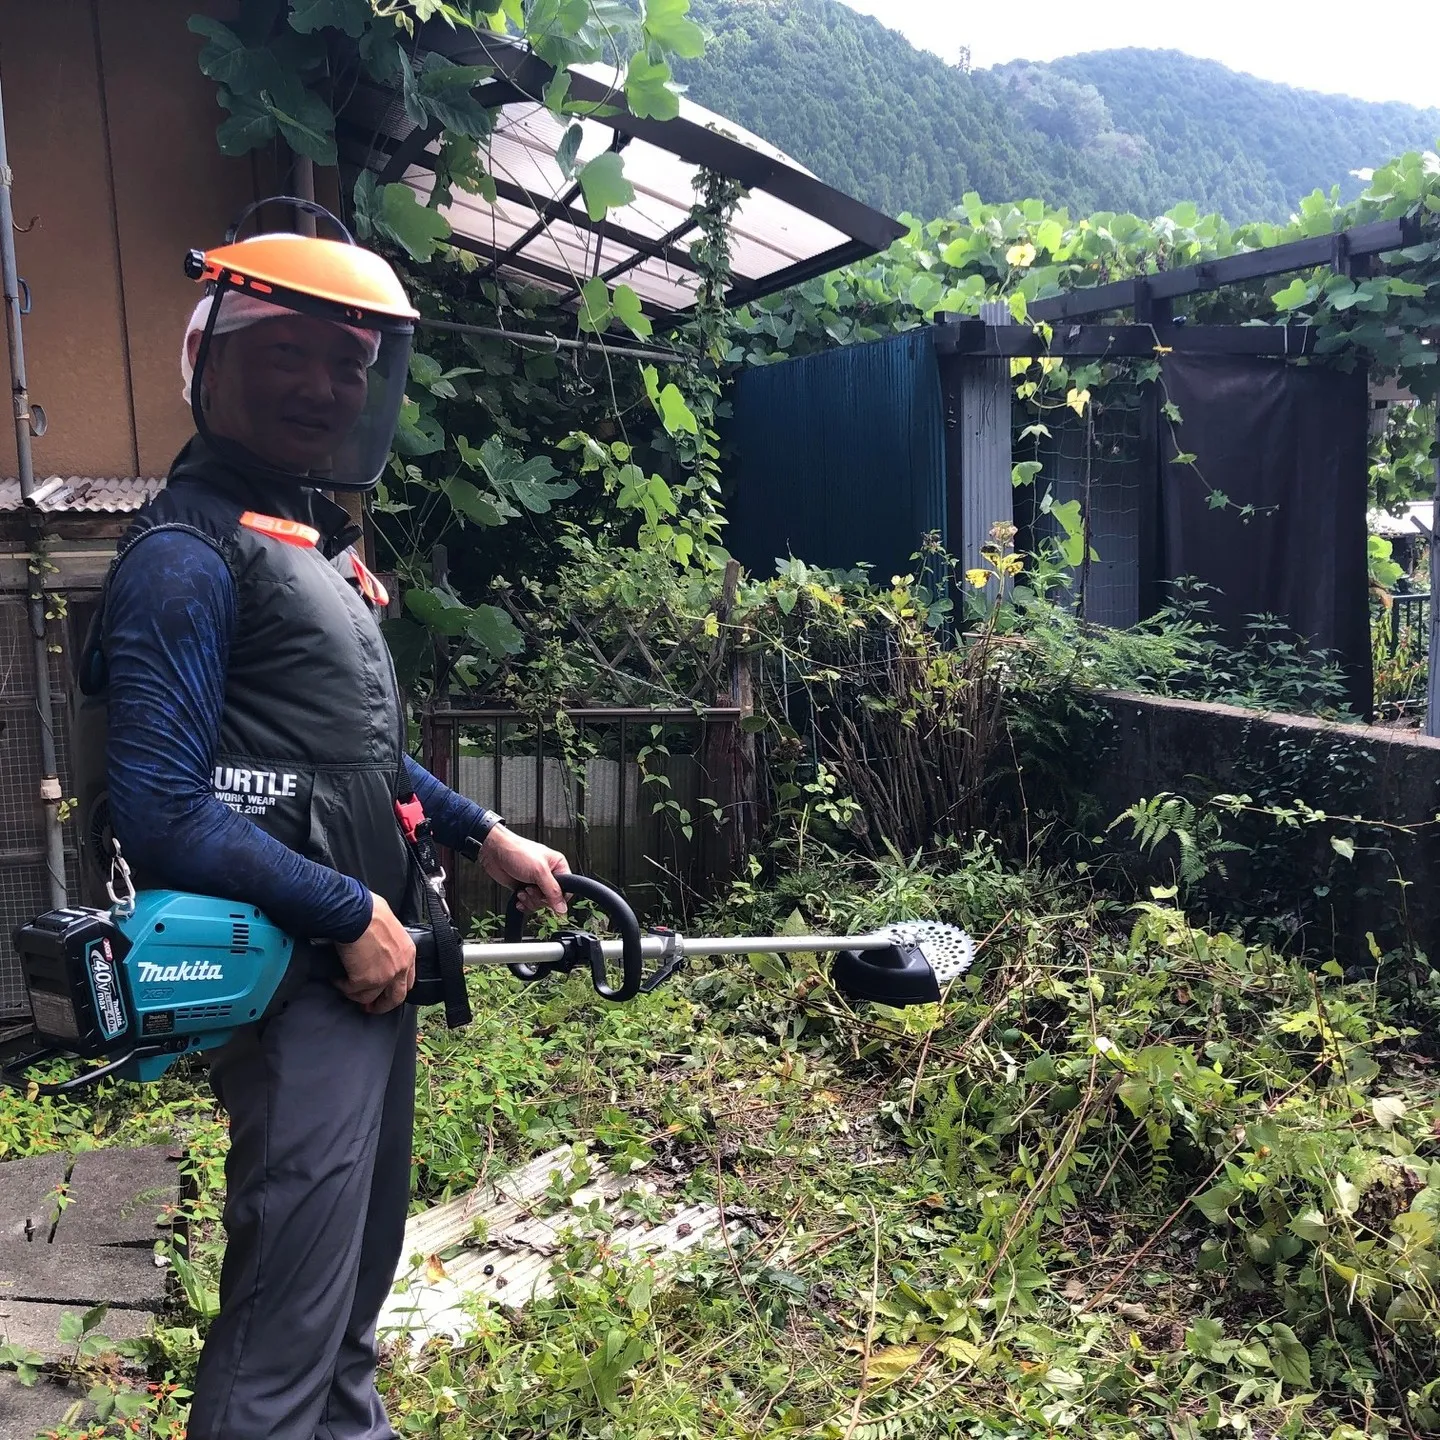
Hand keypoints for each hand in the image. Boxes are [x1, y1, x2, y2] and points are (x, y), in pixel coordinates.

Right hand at [335, 892, 415, 1014]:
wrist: (356, 914)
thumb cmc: (369, 911)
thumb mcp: (390, 925)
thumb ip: (389, 941)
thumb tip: (379, 946)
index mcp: (408, 953)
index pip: (408, 980)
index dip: (395, 989)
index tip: (385, 993)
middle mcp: (400, 968)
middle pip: (395, 997)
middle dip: (382, 1005)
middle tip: (369, 1008)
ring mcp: (384, 977)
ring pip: (369, 997)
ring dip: (356, 994)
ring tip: (346, 986)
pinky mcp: (366, 981)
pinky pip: (352, 991)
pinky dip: (342, 986)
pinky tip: (337, 978)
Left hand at [480, 826, 569, 916]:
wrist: (494, 851)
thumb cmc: (517, 851)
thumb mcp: (539, 871)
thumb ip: (552, 891)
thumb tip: (562, 908)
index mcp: (558, 866)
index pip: (566, 890)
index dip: (558, 898)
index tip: (548, 898)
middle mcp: (548, 875)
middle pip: (552, 899)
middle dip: (539, 898)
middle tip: (531, 888)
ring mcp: (535, 883)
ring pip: (540, 903)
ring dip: (530, 900)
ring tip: (523, 890)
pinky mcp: (524, 889)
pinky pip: (529, 904)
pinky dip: (523, 903)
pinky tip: (519, 895)